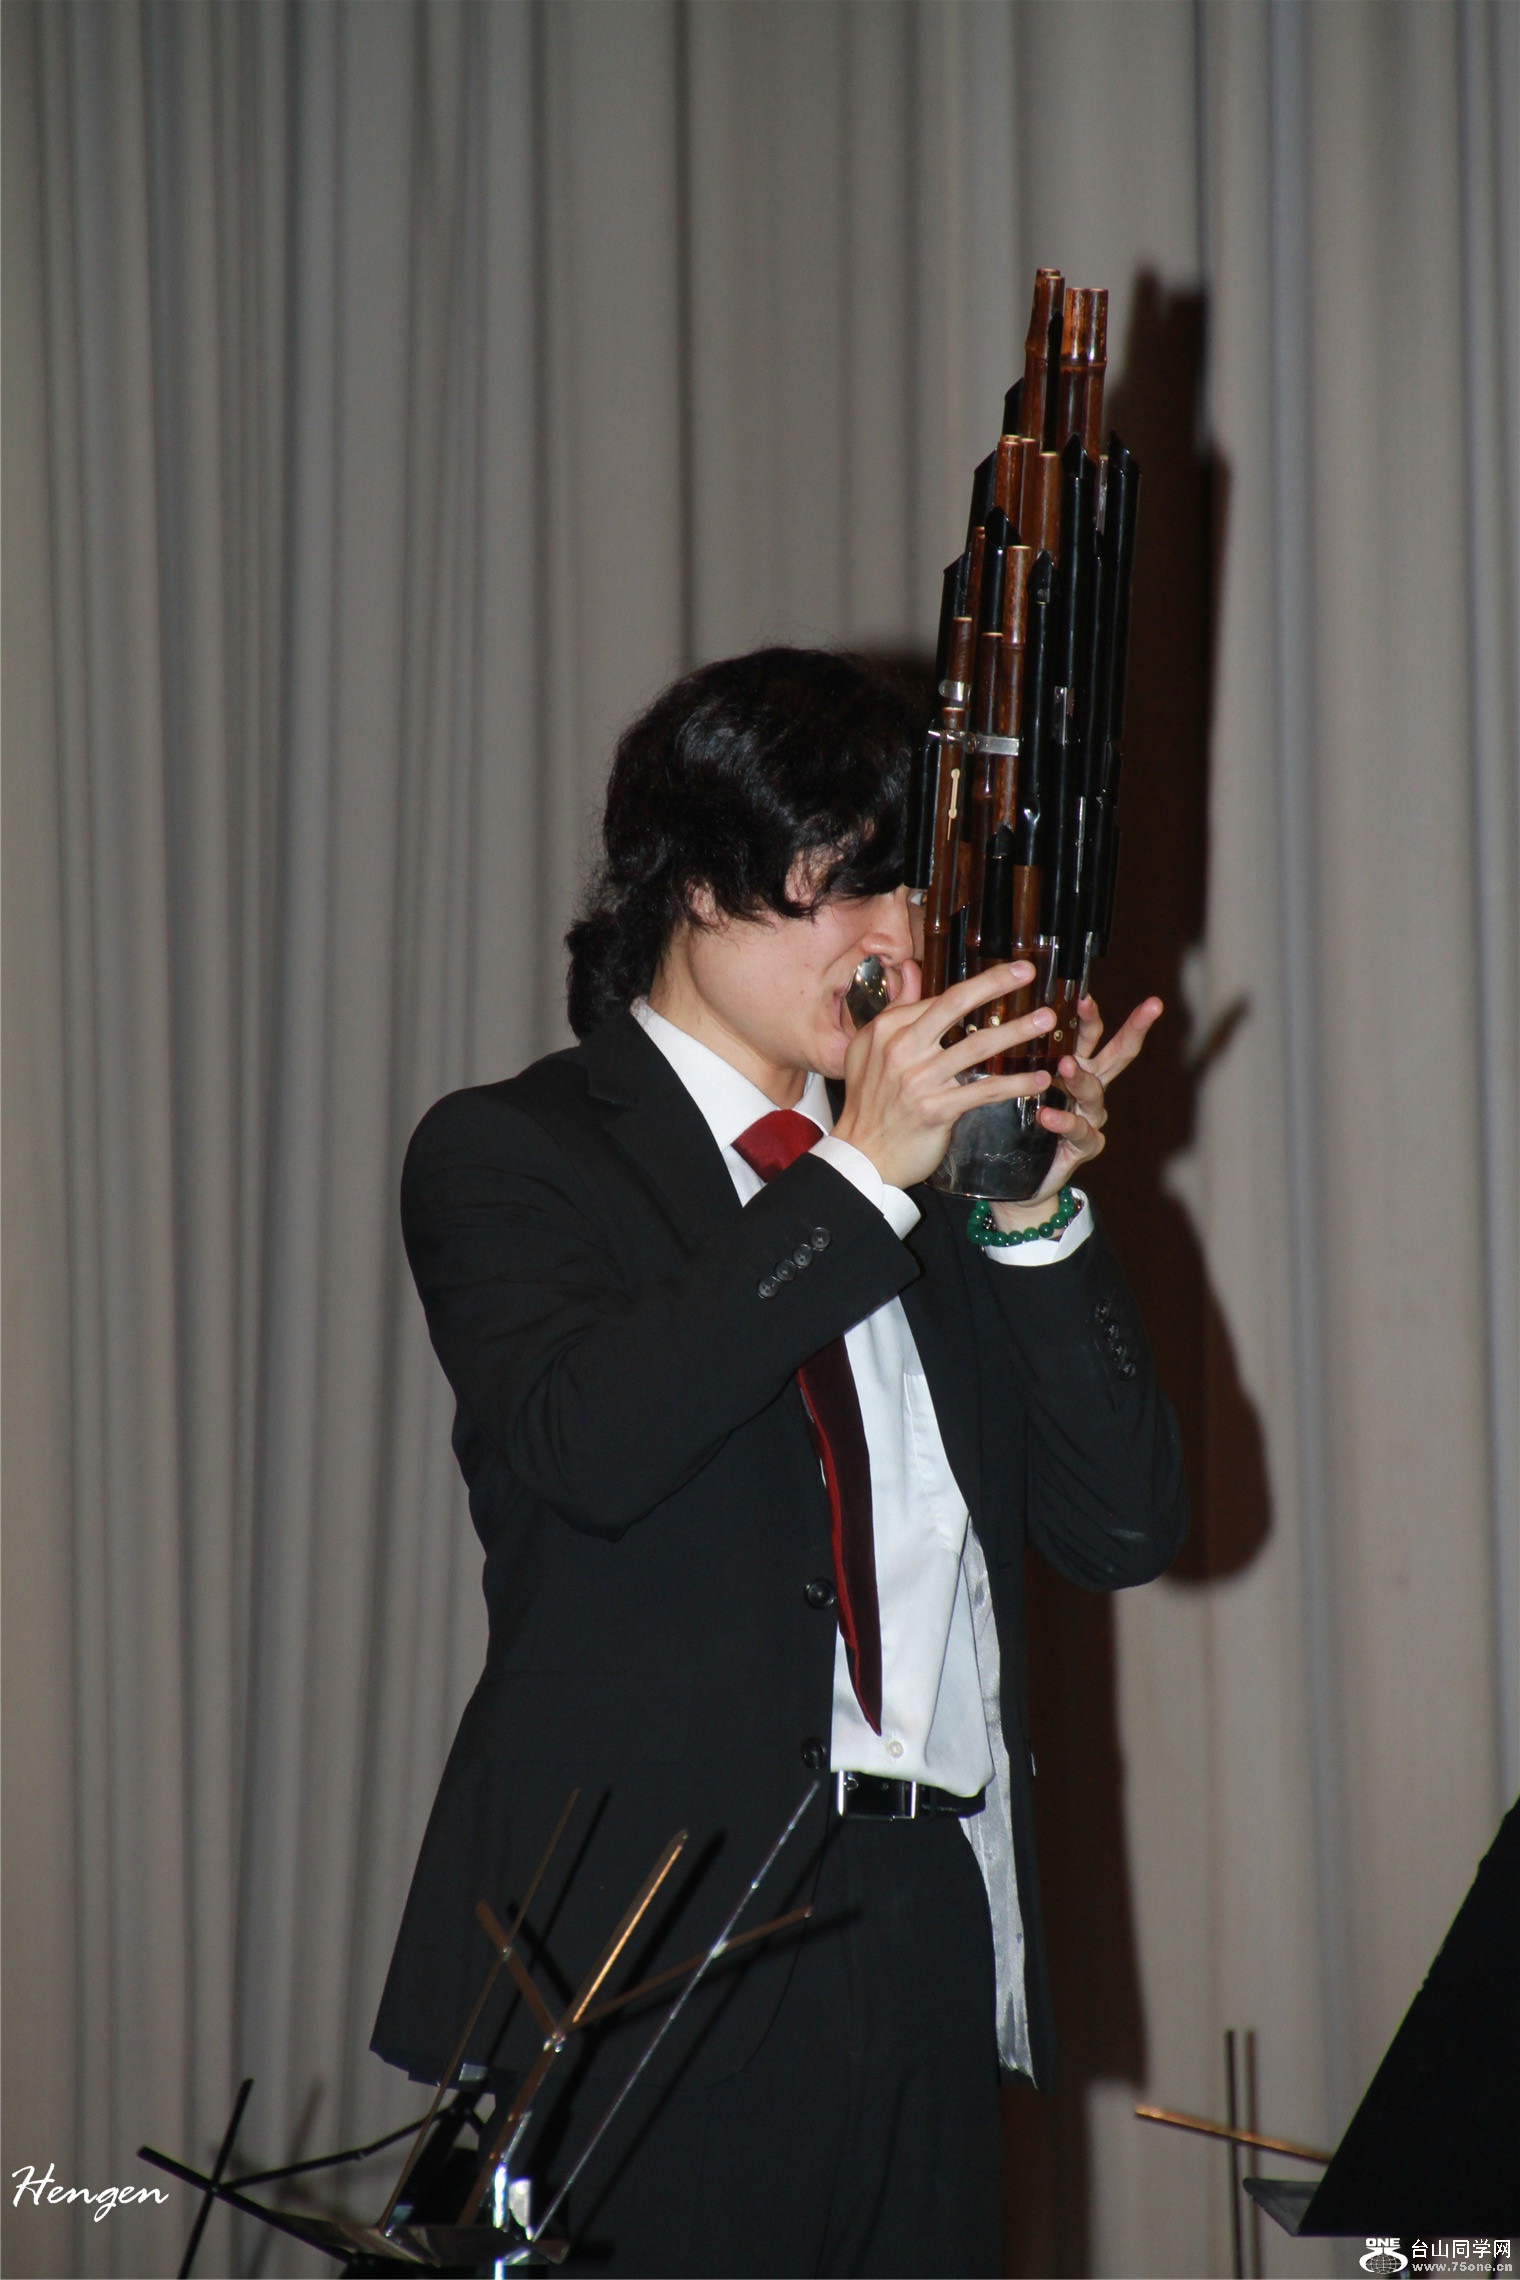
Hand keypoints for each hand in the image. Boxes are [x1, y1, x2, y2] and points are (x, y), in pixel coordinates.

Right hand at [831, 961, 1059, 1190]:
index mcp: (887, 1029)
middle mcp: (901, 1048)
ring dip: (1017, 1031)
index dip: (978, 983)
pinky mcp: (936, 1109)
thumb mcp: (868, 1048)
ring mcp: (919, 1079)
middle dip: (995, 985)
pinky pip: (984, 1090)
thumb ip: (896, 1009)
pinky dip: (1015, 1084)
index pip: (939, 998)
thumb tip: (912, 970)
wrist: (862, 1155)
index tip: (1009, 973)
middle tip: (1027, 973)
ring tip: (1047, 1020)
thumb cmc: (869, 1101)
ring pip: (977, 1046)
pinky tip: (1040, 1079)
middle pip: (955, 1005)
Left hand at [987, 991, 1162, 1229]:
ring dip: (1082, 1078)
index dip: (1090, 1014)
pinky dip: (1064, 1122)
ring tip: (1066, 1066)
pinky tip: (1048, 1115)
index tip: (1084, 993)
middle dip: (1136, 1028)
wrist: (1017, 1180)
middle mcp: (1089, 1090)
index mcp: (1076, 1067)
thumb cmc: (1015, 1123)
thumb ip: (1013, 1056)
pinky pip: (1080, 1132)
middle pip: (1119, 1054)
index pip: (1091, 1034)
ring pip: (1095, 1093)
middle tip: (1151, 1006)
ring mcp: (1090, 1118)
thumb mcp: (1015, 1083)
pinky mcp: (1083, 1147)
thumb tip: (988, 1016)